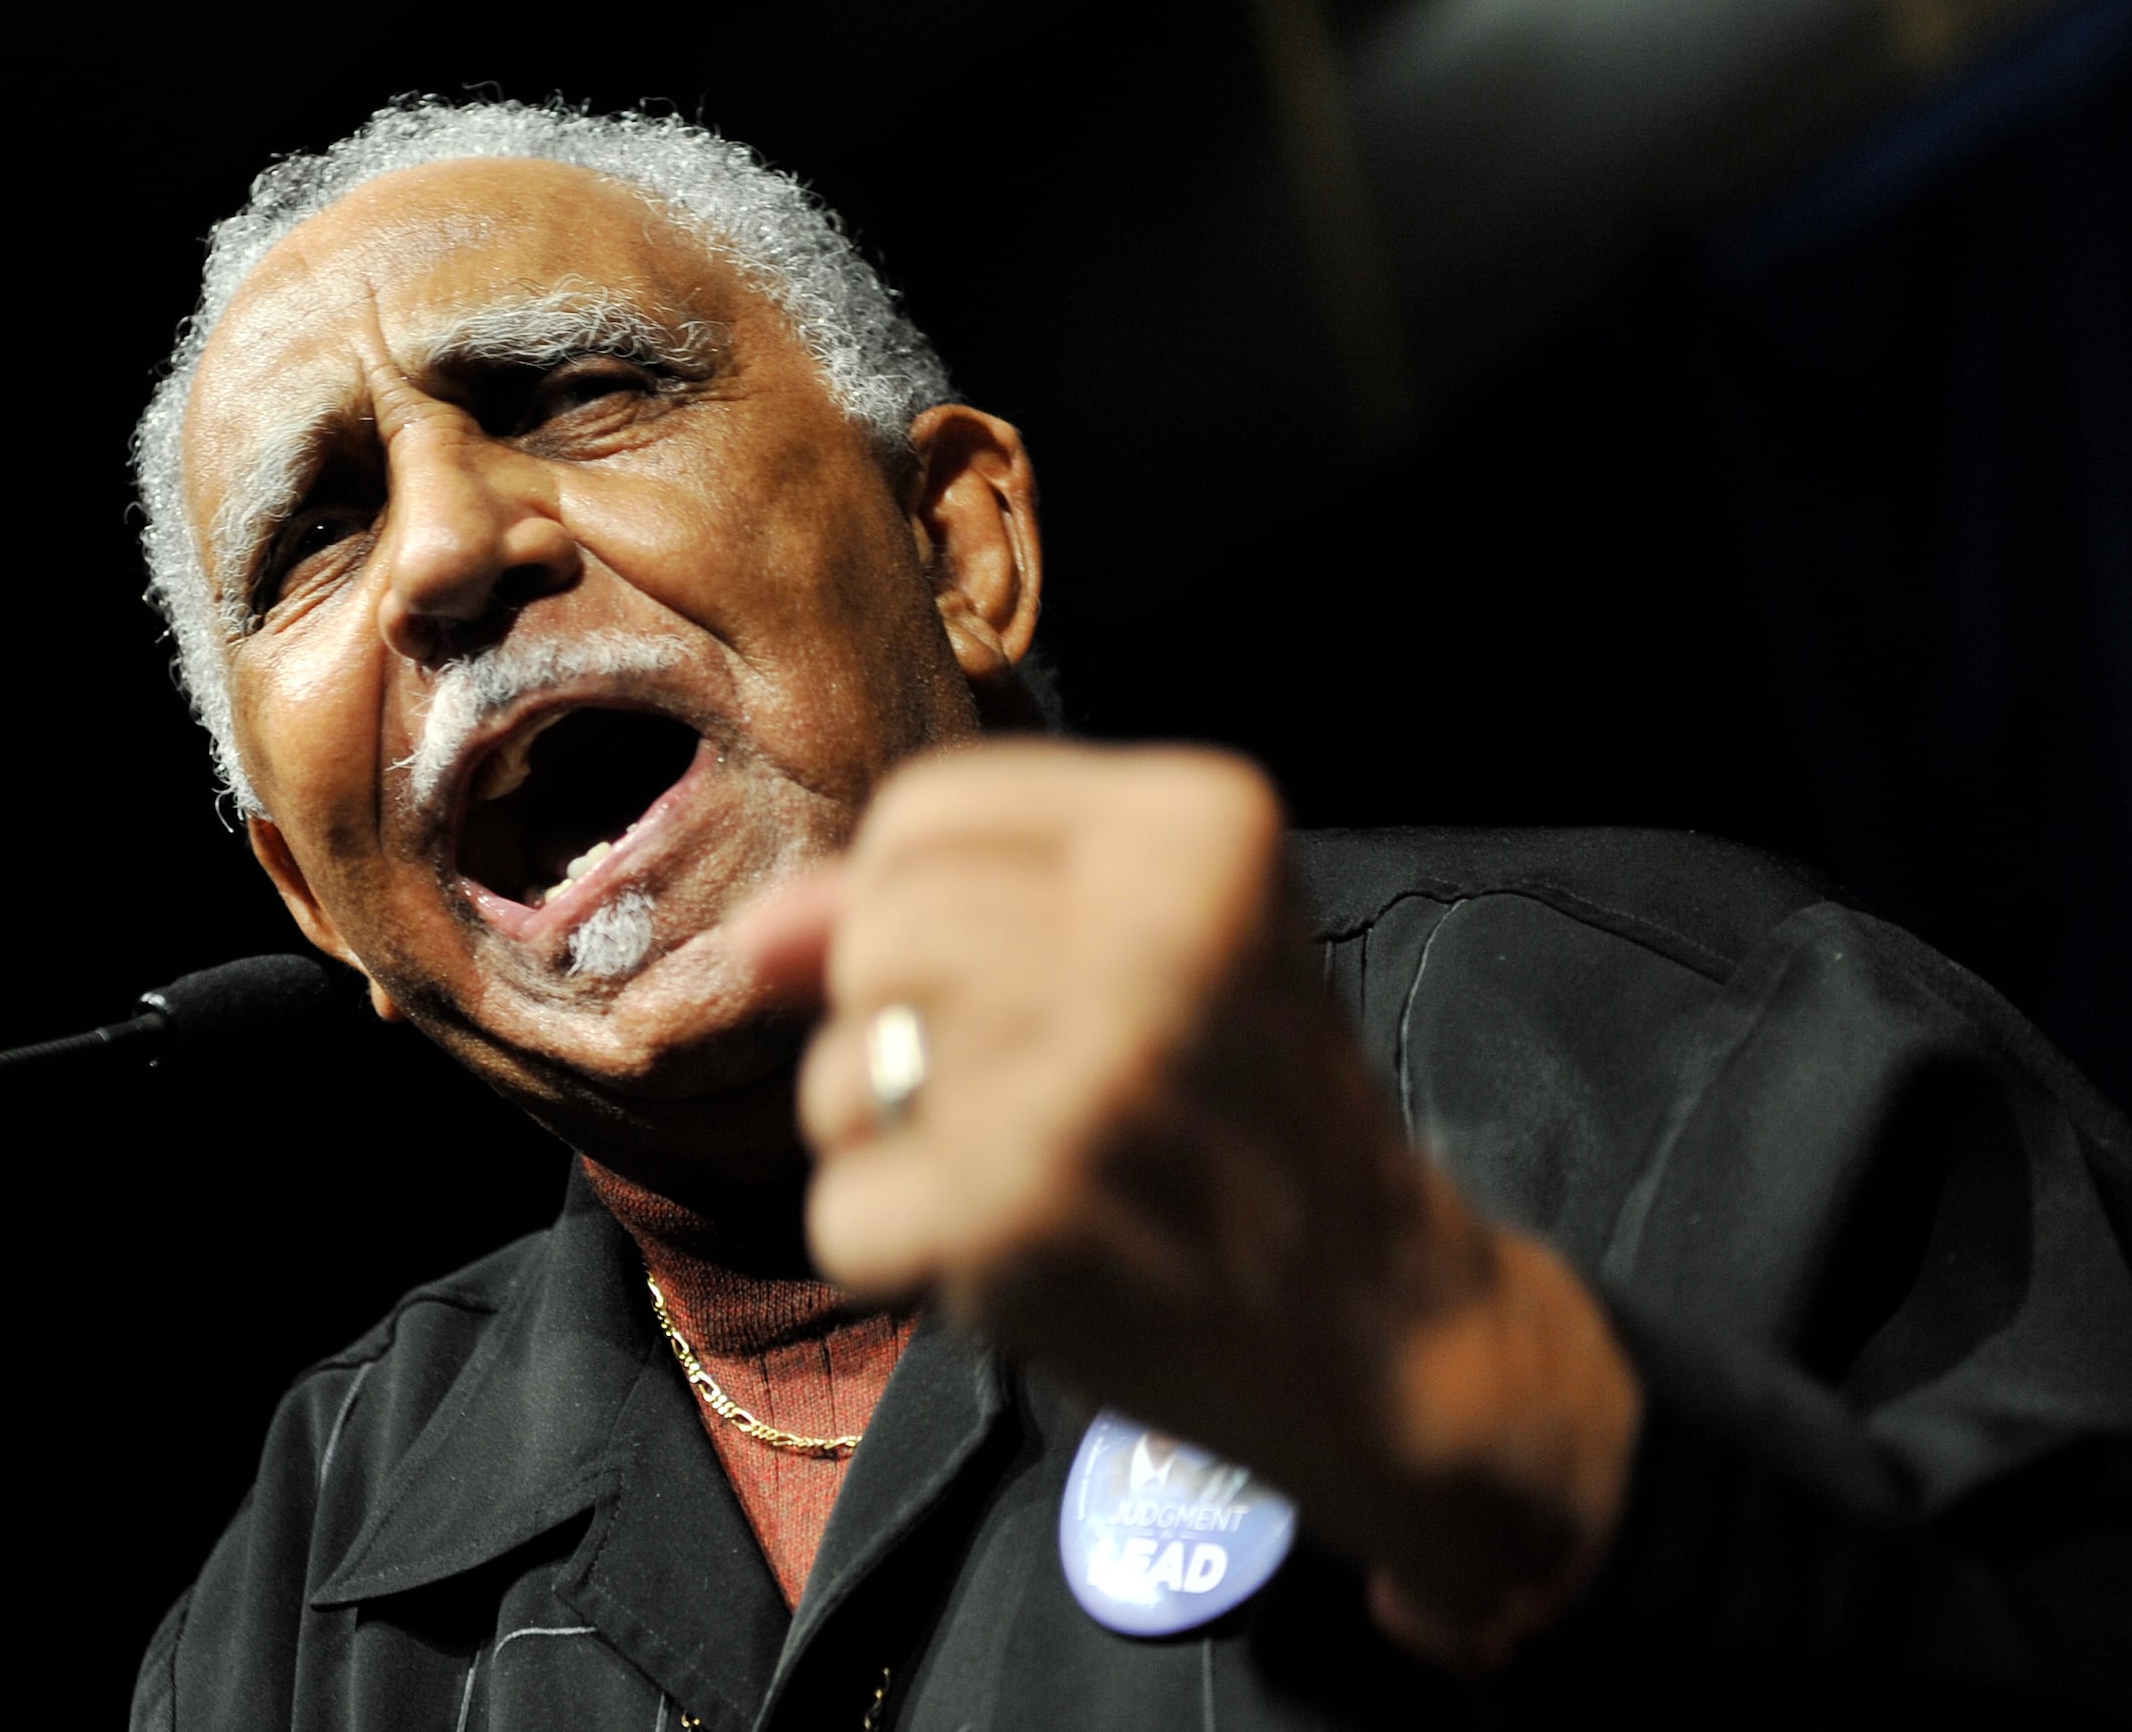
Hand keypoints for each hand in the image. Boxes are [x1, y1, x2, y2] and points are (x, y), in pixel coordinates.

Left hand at [718, 741, 1641, 1670]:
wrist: (1379, 1321)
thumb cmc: (1241, 1111)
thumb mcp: (1146, 947)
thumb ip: (944, 902)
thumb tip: (752, 932)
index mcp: (1198, 821)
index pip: (924, 809)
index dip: (915, 903)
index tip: (1008, 982)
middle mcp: (1153, 926)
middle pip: (875, 933)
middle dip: (902, 1025)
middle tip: (1027, 1092)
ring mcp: (1085, 1072)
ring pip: (836, 1071)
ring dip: (894, 1142)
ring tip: (1025, 1169)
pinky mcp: (1023, 1211)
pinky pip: (842, 1213)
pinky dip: (902, 1254)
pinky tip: (1015, 1250)